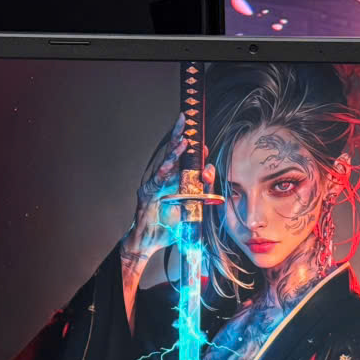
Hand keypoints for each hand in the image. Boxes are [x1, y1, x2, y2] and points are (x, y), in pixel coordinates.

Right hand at [120, 114, 216, 266]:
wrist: (148, 242)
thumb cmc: (168, 226)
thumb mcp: (192, 210)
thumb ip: (202, 194)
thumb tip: (212, 178)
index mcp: (174, 181)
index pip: (185, 160)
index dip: (194, 150)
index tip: (203, 142)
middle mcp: (164, 179)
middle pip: (173, 153)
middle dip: (180, 134)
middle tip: (187, 118)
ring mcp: (154, 184)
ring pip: (166, 162)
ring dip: (175, 149)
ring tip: (184, 137)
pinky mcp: (147, 193)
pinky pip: (158, 178)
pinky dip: (166, 168)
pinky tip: (171, 162)